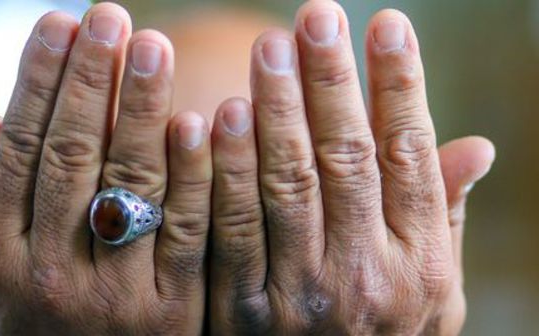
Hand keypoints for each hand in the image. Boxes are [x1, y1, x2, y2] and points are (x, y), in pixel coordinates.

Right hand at [0, 4, 211, 334]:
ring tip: (152, 46)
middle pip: (73, 154)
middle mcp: (49, 273)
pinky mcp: (171, 314)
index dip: (40, 81)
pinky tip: (198, 120)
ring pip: (130, 184)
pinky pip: (184, 233)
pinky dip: (191, 175)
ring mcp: (113, 295)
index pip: (22, 148)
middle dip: (90, 79)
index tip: (60, 23)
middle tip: (108, 16)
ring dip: (141, 108)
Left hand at [208, 1, 494, 334]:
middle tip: (315, 16)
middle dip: (331, 82)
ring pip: (288, 185)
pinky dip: (224, 172)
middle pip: (346, 159)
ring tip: (269, 49)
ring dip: (278, 111)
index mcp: (418, 260)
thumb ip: (443, 216)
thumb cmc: (386, 332)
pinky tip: (216, 117)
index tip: (385, 24)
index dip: (400, 85)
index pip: (409, 155)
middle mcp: (365, 273)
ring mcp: (302, 293)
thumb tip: (479, 146)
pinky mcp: (244, 309)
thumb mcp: (433, 290)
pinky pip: (231, 230)